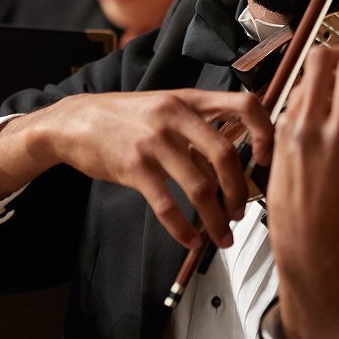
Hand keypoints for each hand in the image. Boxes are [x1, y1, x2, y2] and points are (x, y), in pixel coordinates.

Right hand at [0, 87, 273, 248]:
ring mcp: (153, 141)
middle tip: (241, 212)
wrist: (73, 121)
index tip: (265, 160)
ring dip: (216, 219)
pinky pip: (167, 205)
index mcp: (188, 99)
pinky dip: (182, 229)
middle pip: (225, 156)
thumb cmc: (122, 118)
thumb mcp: (163, 107)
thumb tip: (231, 164)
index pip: (244, 105)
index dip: (264, 132)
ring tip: (221, 236)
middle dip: (239, 193)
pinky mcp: (133, 166)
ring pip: (200, 187)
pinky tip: (188, 239)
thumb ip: (196, 130)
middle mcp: (174, 116)